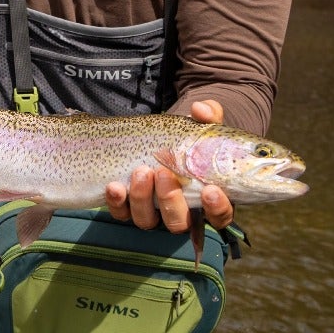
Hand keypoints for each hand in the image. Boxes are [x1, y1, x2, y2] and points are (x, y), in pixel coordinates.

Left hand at [105, 99, 235, 232]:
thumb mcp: (200, 126)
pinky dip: (117, 202)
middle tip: (164, 173)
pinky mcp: (128, 208)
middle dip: (171, 201)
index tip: (210, 190)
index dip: (217, 208)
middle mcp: (179, 211)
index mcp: (206, 198)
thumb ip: (208, 116)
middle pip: (178, 222)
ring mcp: (152, 212)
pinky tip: (114, 186)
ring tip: (141, 171)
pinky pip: (121, 213)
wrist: (156, 139)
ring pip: (148, 221)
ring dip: (143, 199)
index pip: (219, 216)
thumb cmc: (187, 139)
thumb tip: (201, 110)